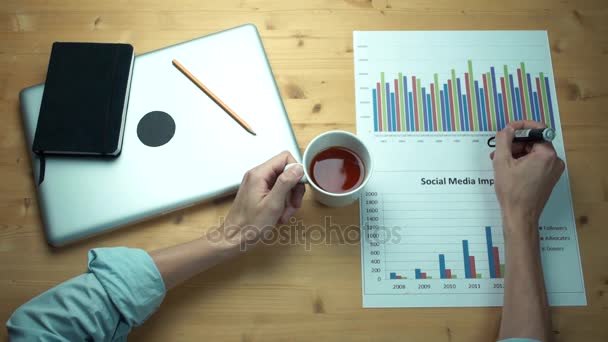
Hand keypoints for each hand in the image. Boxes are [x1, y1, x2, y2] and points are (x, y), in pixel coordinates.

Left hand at [222, 151, 304, 245]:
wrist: (234, 239)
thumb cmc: (250, 225)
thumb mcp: (273, 204)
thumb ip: (285, 183)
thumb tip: (298, 167)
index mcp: (259, 174)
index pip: (285, 158)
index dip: (296, 171)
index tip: (299, 188)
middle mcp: (257, 175)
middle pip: (285, 171)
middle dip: (293, 189)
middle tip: (294, 205)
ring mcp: (257, 184)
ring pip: (283, 183)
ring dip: (288, 199)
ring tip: (285, 215)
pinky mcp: (258, 192)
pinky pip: (276, 192)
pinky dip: (282, 203)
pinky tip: (279, 215)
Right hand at [491, 121, 564, 235]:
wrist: (520, 216)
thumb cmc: (512, 191)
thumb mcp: (502, 162)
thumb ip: (504, 140)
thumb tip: (508, 129)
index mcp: (546, 154)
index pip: (537, 130)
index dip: (520, 127)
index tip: (507, 130)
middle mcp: (554, 161)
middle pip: (534, 142)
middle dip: (515, 144)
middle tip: (498, 151)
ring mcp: (553, 171)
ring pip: (533, 153)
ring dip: (516, 154)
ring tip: (500, 162)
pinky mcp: (549, 178)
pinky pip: (536, 163)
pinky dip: (523, 163)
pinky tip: (509, 170)